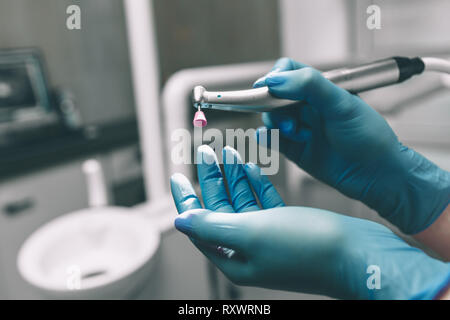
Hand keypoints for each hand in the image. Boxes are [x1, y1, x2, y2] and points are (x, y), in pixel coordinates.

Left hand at [170, 145, 449, 298]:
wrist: (358, 255)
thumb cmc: (307, 248)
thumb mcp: (251, 234)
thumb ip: (212, 226)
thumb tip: (180, 221)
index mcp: (234, 256)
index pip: (198, 223)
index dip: (186, 198)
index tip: (177, 174)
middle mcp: (249, 249)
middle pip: (220, 209)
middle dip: (212, 179)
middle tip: (205, 151)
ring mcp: (270, 238)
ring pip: (243, 202)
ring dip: (234, 177)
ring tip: (226, 151)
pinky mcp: (289, 226)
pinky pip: (264, 202)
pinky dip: (256, 184)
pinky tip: (251, 167)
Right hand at [254, 57, 449, 233]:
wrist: (376, 174)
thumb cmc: (369, 137)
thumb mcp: (342, 104)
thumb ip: (310, 86)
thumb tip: (276, 80)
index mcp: (321, 88)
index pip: (289, 72)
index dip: (275, 77)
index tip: (267, 87)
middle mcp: (308, 106)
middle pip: (274, 96)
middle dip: (273, 105)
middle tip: (284, 117)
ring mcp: (300, 127)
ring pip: (271, 118)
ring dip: (276, 124)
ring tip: (295, 132)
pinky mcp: (294, 148)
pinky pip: (272, 139)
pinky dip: (266, 137)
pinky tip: (270, 138)